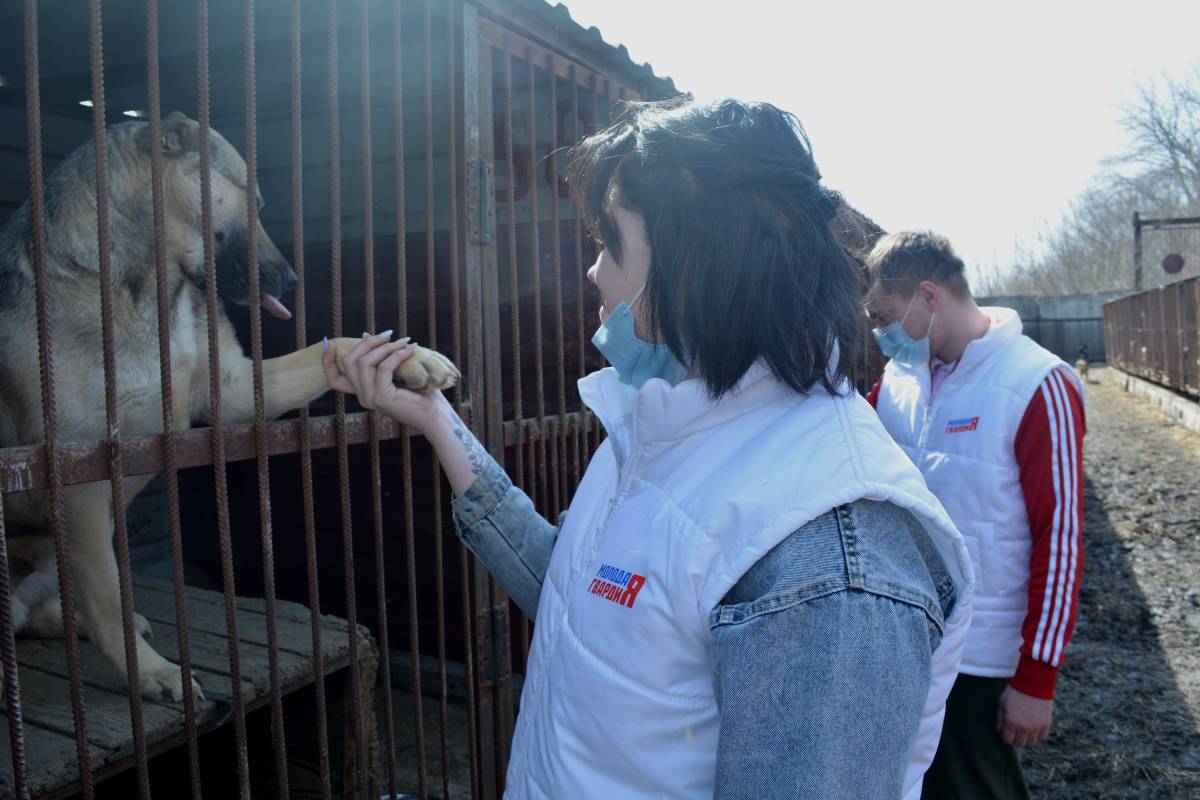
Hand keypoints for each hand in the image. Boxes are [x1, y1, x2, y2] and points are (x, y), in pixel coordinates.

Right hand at [322, 333, 446, 433]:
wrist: (436, 416)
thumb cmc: (421, 394)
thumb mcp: (396, 372)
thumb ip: (380, 359)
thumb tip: (366, 335)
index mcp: (363, 392)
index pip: (334, 380)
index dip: (327, 361)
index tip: (330, 342)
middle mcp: (363, 397)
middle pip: (349, 362)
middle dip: (367, 343)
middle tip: (388, 335)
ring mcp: (371, 399)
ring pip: (364, 362)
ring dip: (385, 347)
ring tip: (403, 342)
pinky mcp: (382, 398)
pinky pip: (384, 368)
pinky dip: (396, 355)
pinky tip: (410, 349)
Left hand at [996, 685, 1052, 746]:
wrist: (1033, 683)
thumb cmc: (1015, 692)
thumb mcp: (1002, 703)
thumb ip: (1000, 718)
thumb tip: (999, 730)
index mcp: (1011, 722)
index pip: (1008, 740)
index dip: (1005, 736)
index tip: (1006, 731)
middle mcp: (1024, 728)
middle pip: (1020, 744)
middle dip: (1015, 738)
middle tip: (1015, 731)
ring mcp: (1036, 727)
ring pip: (1031, 742)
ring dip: (1027, 737)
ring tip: (1024, 728)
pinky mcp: (1046, 724)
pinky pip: (1042, 737)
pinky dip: (1037, 734)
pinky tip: (1034, 727)